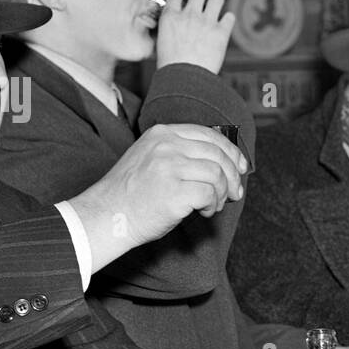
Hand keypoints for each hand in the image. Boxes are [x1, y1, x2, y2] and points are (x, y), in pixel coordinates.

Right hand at [68, 123, 247, 270]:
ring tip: (210, 207)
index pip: (209, 134)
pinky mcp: (174, 190)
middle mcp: (166, 145)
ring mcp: (169, 166)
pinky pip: (209, 194)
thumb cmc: (132, 193)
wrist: (107, 215)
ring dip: (220, 194)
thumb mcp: (152, 158)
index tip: (240, 167)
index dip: (230, 151)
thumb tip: (224, 163)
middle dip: (233, 176)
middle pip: (218, 154)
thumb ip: (181, 152)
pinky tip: (201, 213)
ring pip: (217, 174)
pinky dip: (211, 206)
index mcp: (162, 133)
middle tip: (234, 193)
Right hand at [155, 0, 236, 73]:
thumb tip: (173, 22)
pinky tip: (224, 27)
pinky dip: (228, 21)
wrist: (183, 79)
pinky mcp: (222, 33)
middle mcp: (190, 15)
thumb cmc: (171, 66)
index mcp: (171, 16)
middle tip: (202, 2)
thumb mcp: (161, 41)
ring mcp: (207, 22)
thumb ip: (169, 26)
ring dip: (217, 3)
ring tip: (215, 11)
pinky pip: (230, 17)